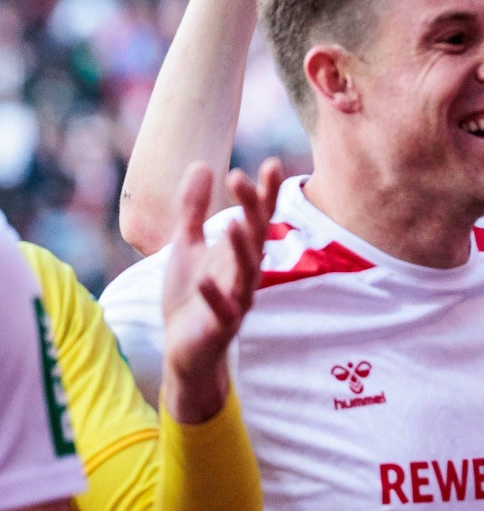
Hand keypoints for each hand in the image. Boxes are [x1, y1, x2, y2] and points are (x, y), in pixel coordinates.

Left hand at [161, 159, 282, 423]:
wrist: (184, 347)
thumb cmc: (192, 296)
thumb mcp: (187, 245)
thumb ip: (194, 209)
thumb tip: (201, 165)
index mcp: (239, 253)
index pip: (257, 217)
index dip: (264, 193)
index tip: (272, 163)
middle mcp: (244, 273)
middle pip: (256, 237)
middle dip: (253, 210)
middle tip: (242, 179)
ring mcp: (236, 300)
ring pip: (246, 272)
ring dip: (241, 249)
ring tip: (234, 222)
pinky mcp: (221, 326)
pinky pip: (222, 310)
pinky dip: (214, 296)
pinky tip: (204, 280)